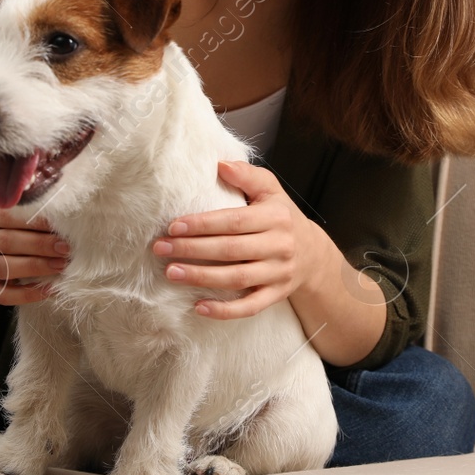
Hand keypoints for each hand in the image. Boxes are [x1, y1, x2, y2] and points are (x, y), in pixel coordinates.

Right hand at [0, 199, 68, 305]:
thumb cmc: (8, 227)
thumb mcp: (14, 213)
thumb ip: (32, 210)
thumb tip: (65, 211)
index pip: (7, 215)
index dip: (36, 221)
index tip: (62, 226)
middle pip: (6, 242)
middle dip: (40, 245)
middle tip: (65, 248)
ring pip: (3, 268)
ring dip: (36, 267)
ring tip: (61, 265)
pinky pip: (3, 295)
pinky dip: (28, 294)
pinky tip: (49, 289)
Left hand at [151, 159, 331, 318]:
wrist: (313, 254)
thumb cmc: (281, 216)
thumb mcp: (271, 191)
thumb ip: (247, 176)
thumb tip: (220, 164)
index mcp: (275, 217)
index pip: (234, 221)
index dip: (202, 224)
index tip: (173, 226)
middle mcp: (279, 246)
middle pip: (230, 250)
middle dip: (192, 249)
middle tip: (161, 248)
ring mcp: (278, 274)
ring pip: (236, 279)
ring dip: (201, 277)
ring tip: (171, 273)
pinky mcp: (276, 295)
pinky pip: (250, 307)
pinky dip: (225, 311)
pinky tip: (199, 307)